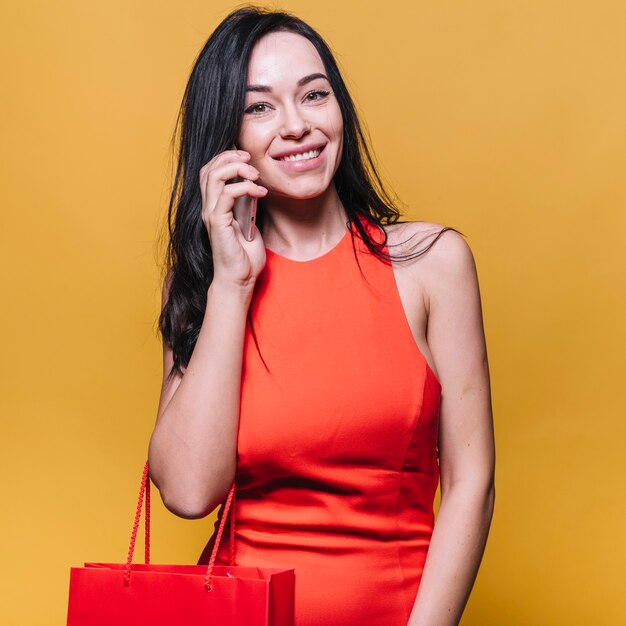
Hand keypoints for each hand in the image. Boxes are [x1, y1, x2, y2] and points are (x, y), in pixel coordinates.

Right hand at [199, 149, 267, 290]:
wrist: (240, 278)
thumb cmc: (245, 256)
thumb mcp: (249, 223)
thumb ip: (247, 206)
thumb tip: (254, 188)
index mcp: (214, 206)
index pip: (210, 172)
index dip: (225, 158)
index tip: (246, 158)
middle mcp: (209, 208)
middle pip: (209, 169)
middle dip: (229, 157)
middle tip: (250, 159)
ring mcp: (211, 215)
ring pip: (215, 176)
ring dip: (237, 168)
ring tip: (255, 174)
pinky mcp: (218, 223)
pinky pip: (227, 194)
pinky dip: (245, 187)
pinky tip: (260, 192)